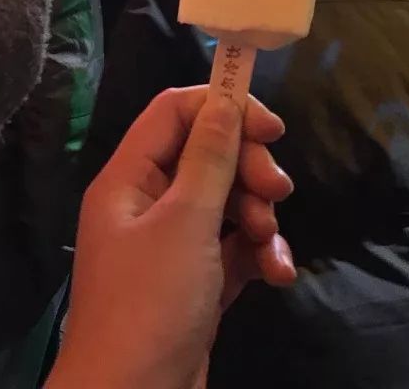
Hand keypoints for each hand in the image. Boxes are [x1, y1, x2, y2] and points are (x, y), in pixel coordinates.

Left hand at [49, 87, 294, 388]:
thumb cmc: (149, 306)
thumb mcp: (185, 224)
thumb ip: (210, 159)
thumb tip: (226, 101)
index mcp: (129, 178)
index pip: (175, 113)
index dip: (224, 107)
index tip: (272, 128)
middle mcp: (147, 204)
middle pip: (208, 155)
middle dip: (248, 169)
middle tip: (277, 190)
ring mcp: (171, 246)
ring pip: (227, 203)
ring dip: (260, 215)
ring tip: (272, 243)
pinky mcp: (195, 284)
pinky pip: (233, 248)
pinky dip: (259, 255)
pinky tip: (279, 275)